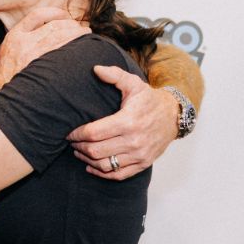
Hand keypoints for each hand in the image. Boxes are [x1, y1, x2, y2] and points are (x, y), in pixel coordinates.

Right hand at [0, 7, 89, 89]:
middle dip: (70, 25)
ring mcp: (32, 56)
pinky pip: (62, 53)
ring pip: (60, 37)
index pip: (38, 15)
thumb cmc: (0, 80)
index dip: (55, 13)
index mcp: (14, 36)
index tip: (65, 16)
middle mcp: (23, 43)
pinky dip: (73, 48)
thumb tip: (40, 34)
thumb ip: (20, 41)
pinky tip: (80, 50)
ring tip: (86, 35)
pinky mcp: (41, 69)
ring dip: (77, 34)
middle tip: (81, 29)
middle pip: (54, 26)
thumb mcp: (4, 53)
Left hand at [67, 65, 178, 180]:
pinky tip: (91, 166)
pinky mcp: (143, 164)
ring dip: (87, 160)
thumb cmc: (149, 100)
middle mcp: (134, 140)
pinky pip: (118, 174)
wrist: (174, 116)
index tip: (69, 132)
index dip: (77, 134)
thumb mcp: (134, 83)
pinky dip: (102, 173)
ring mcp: (139, 155)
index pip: (94, 133)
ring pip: (105, 165)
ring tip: (78, 152)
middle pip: (96, 150)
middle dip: (79, 147)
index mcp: (128, 121)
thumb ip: (114, 75)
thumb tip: (95, 69)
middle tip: (71, 142)